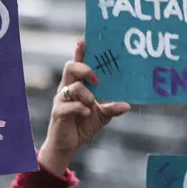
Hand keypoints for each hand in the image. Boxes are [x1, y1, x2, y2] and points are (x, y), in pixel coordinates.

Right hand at [39, 39, 130, 175]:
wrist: (67, 146)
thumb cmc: (81, 127)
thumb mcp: (101, 116)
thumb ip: (112, 108)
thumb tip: (128, 105)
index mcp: (76, 86)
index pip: (76, 64)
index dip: (79, 52)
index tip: (84, 41)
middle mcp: (66, 90)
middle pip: (69, 68)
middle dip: (84, 67)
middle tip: (96, 78)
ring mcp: (61, 101)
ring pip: (72, 87)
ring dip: (86, 95)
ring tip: (92, 105)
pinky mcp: (58, 113)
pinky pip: (70, 105)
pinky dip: (82, 109)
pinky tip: (87, 114)